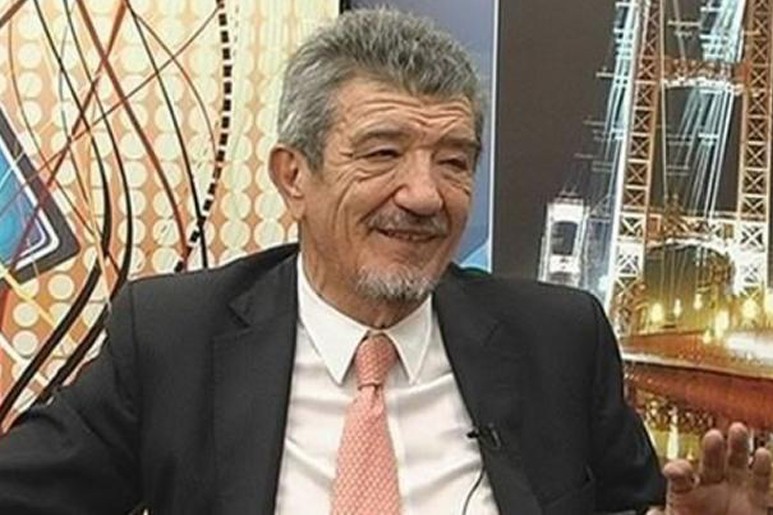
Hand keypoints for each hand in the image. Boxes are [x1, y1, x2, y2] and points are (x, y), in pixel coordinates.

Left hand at [648, 422, 770, 514]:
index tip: (673, 471)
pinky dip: (762, 468)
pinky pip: (760, 483)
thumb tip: (652, 512)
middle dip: (712, 448)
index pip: (679, 474)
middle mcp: (709, 485)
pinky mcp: (755, 502)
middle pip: (710, 461)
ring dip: (738, 446)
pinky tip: (762, 453)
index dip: (677, 470)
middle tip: (713, 435)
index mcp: (684, 491)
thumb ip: (665, 514)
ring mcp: (733, 491)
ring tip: (739, 430)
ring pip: (736, 463)